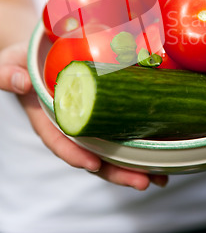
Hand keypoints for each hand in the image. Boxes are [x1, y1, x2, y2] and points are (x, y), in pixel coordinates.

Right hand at [0, 43, 167, 189]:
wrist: (41, 50)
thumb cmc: (23, 60)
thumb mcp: (9, 63)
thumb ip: (8, 73)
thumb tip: (19, 82)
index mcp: (47, 119)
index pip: (60, 141)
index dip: (75, 154)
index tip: (93, 164)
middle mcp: (71, 125)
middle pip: (93, 153)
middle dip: (117, 171)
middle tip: (144, 182)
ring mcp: (90, 121)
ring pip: (112, 148)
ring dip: (136, 164)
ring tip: (161, 177)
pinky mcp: (106, 110)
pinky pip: (122, 129)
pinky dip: (142, 141)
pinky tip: (164, 153)